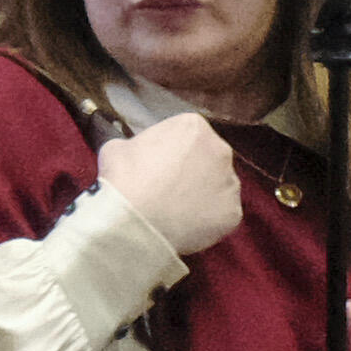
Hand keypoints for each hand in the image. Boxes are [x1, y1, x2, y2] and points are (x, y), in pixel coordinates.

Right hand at [91, 108, 243, 258]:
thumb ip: (136, 144)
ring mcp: (231, 183)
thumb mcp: (117, 147)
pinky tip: (186, 222)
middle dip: (192, 168)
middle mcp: (220, 150)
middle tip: (168, 185)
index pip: (187, 133)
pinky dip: (207, 217)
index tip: (158, 163)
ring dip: (202, 192)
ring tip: (176, 207)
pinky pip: (221, 212)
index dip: (171, 148)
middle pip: (208, 157)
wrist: (134, 222)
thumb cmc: (123, 179)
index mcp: (194, 127)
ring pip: (218, 185)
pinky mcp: (233, 211)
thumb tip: (135, 152)